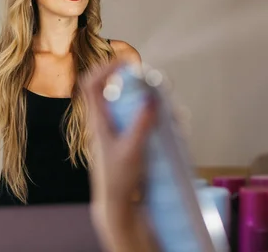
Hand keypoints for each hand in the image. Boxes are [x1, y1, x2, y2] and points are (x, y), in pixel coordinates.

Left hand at [81, 60, 157, 251]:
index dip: (105, 67)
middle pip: (115, 89)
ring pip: (133, 104)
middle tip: (158, 83)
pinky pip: (145, 120)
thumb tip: (152, 98)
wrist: (119, 206)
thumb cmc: (119, 180)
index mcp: (99, 121)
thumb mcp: (132, 151)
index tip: (126, 62)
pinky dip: (160, 117)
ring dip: (153, 101)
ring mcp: (120, 131)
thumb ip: (142, 124)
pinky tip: (176, 125)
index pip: (91, 84)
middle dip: (137, 81)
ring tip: (173, 111)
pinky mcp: (133, 141)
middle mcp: (108, 122)